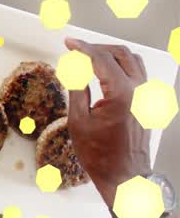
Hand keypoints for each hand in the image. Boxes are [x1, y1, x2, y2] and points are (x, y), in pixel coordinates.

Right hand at [63, 38, 151, 206]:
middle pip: (120, 53)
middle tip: (77, 49)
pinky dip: (122, 65)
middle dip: (97, 47)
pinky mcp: (148, 101)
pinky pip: (138, 72)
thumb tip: (72, 69)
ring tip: (90, 58)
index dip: (82, 48)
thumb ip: (76, 89)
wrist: (124, 174)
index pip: (101, 59)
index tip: (69, 43)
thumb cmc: (100, 154)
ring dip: (111, 54)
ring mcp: (146, 95)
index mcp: (121, 93)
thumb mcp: (78, 121)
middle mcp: (139, 90)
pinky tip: (106, 71)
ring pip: (132, 60)